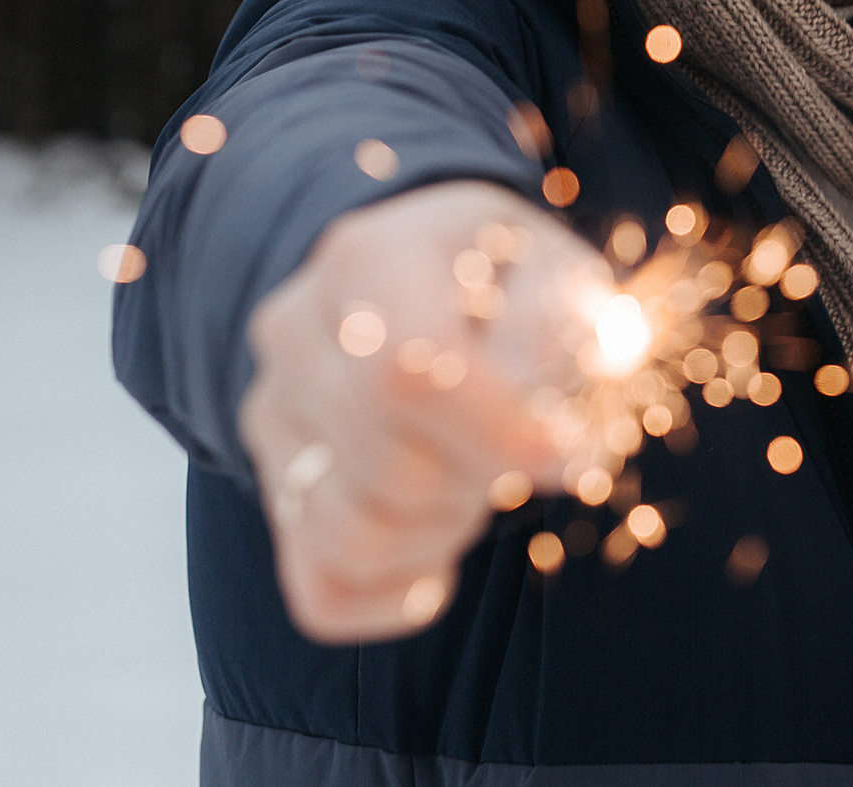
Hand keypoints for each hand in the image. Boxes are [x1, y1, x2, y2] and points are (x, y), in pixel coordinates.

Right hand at [238, 179, 603, 642]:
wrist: (424, 283)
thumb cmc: (508, 282)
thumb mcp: (556, 270)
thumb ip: (579, 328)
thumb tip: (581, 403)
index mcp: (367, 259)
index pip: (407, 371)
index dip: (500, 433)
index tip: (573, 450)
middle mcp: (294, 334)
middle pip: (390, 467)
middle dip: (487, 479)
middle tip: (528, 447)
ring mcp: (271, 416)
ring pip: (353, 538)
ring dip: (447, 531)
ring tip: (480, 477)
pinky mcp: (274, 492)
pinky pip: (324, 594)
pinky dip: (401, 592)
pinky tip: (444, 544)